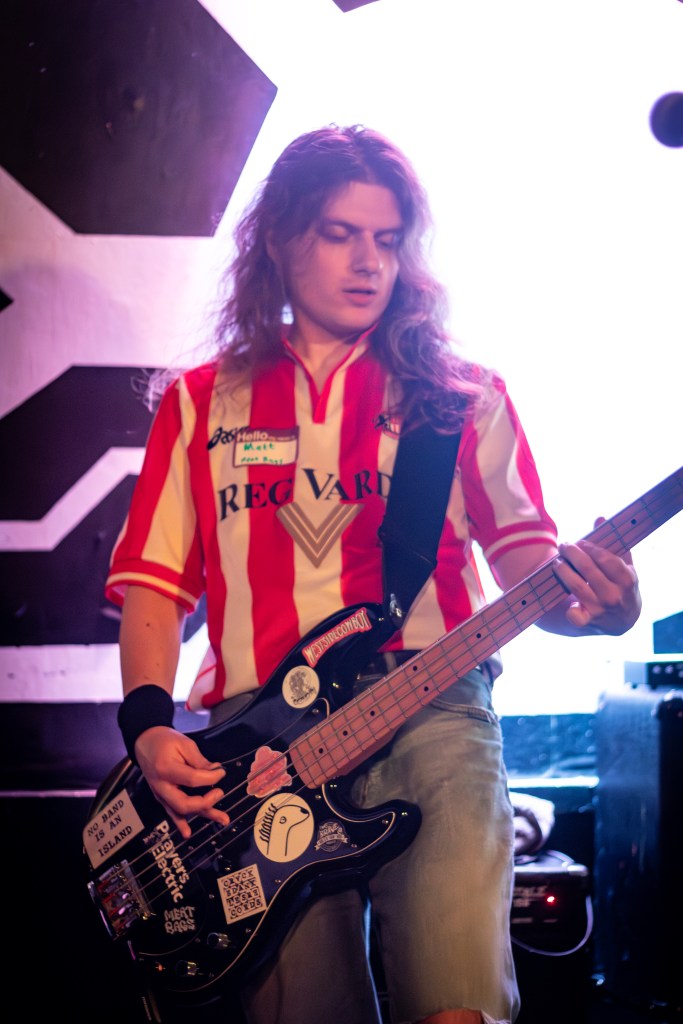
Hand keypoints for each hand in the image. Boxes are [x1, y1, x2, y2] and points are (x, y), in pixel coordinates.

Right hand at [134, 726, 230, 838]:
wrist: (145, 742)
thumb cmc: (165, 741)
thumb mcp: (184, 744)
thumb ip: (200, 760)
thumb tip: (216, 771)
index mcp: (166, 768)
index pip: (192, 779)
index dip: (211, 777)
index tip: (221, 771)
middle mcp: (161, 785)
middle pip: (184, 803)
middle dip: (205, 802)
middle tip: (220, 792)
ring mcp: (160, 794)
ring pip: (180, 811)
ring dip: (203, 815)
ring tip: (223, 819)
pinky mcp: (161, 797)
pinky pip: (171, 813)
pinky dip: (180, 824)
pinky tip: (188, 833)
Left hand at [555, 518, 641, 635]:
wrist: (623, 620)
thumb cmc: (622, 586)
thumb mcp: (624, 566)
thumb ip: (613, 544)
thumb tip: (600, 518)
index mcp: (627, 580)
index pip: (605, 559)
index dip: (590, 548)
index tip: (581, 542)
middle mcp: (614, 595)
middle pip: (588, 569)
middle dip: (572, 553)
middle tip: (564, 546)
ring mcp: (600, 609)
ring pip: (576, 586)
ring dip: (563, 570)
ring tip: (558, 562)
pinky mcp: (587, 620)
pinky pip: (576, 617)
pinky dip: (570, 611)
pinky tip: (565, 601)